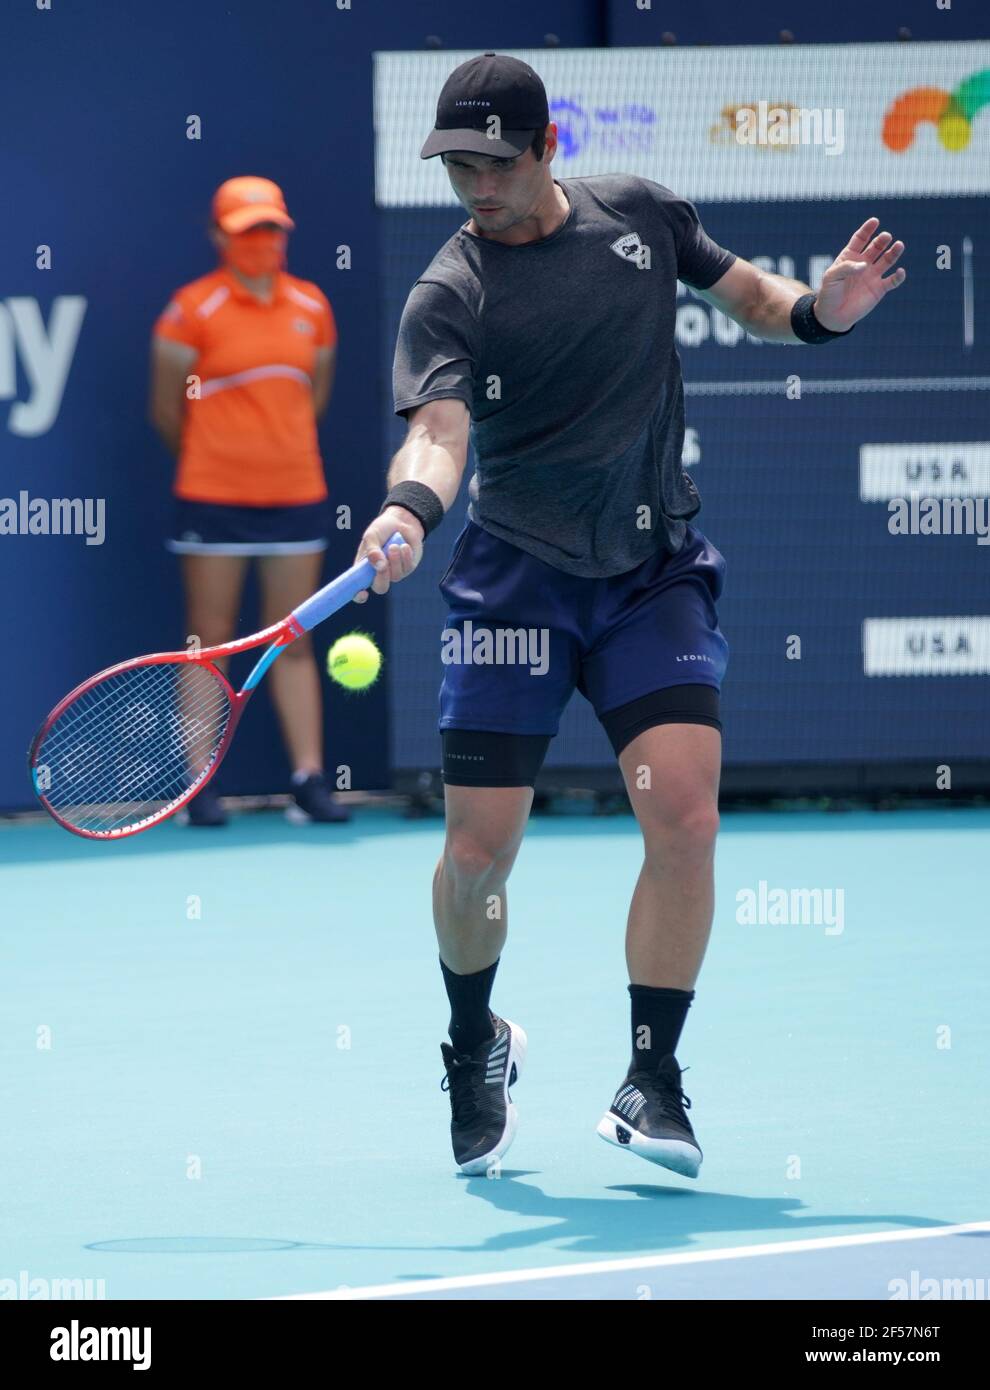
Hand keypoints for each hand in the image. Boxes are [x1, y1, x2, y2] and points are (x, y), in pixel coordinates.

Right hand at [352, 507, 423, 603]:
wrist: (401, 521)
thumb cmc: (382, 529)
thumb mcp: (372, 536)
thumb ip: (373, 550)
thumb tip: (379, 565)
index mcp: (364, 569)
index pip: (358, 589)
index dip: (358, 595)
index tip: (362, 593)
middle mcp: (378, 574)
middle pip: (380, 588)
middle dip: (382, 577)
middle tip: (383, 563)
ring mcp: (394, 572)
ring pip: (395, 576)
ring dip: (395, 560)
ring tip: (394, 545)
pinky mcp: (408, 568)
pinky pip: (407, 568)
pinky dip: (405, 555)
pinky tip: (404, 545)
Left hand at [813, 217, 905, 332]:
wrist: (832, 316)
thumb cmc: (829, 294)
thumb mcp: (831, 278)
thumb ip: (846, 268)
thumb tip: (865, 265)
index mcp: (850, 257)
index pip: (860, 239)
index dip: (867, 230)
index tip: (875, 221)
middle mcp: (863, 263)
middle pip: (876, 247)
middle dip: (882, 240)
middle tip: (886, 236)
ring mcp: (873, 275)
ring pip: (887, 260)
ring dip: (894, 252)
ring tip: (899, 245)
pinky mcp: (879, 289)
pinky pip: (892, 281)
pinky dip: (898, 277)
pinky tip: (900, 272)